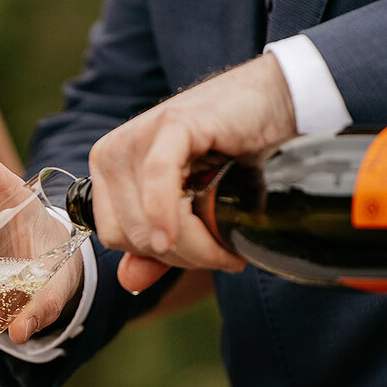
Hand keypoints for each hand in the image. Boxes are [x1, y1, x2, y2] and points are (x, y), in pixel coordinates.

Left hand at [88, 52, 296, 291]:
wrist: (278, 103)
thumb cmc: (233, 155)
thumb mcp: (190, 207)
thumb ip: (156, 247)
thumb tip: (128, 284)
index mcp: (108, 170)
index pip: (116, 236)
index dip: (160, 257)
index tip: (202, 255)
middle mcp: (113, 152)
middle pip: (132, 234)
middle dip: (183, 254)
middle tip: (225, 251)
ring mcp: (138, 135)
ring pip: (148, 219)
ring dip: (195, 244)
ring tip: (229, 243)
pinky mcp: (171, 124)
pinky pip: (159, 183)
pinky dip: (174, 216)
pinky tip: (208, 237)